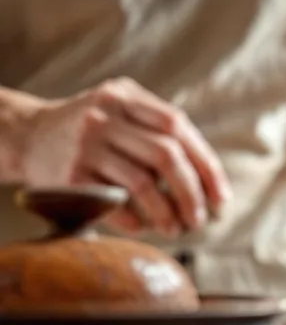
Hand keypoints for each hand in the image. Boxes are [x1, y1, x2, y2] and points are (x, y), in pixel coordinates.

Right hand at [19, 77, 231, 236]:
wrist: (25, 135)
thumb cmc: (92, 132)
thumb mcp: (120, 111)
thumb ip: (160, 131)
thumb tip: (212, 183)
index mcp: (124, 96)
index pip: (178, 127)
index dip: (206, 164)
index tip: (220, 196)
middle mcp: (104, 115)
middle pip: (166, 155)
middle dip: (192, 192)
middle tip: (202, 219)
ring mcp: (85, 145)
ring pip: (142, 182)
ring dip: (167, 212)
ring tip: (178, 228)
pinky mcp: (69, 175)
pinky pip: (113, 202)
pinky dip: (136, 219)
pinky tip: (145, 226)